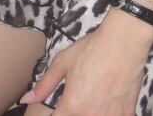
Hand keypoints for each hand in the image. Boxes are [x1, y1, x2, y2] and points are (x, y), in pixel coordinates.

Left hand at [19, 16, 151, 114]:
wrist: (123, 43)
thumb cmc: (91, 50)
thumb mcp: (62, 62)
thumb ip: (44, 85)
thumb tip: (26, 100)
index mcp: (71, 107)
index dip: (55, 115)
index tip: (59, 108)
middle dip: (73, 111)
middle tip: (77, 96)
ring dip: (90, 112)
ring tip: (91, 96)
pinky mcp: (126, 114)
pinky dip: (108, 112)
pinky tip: (106, 101)